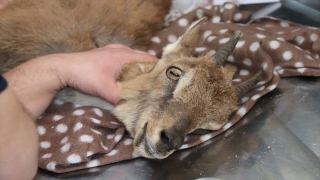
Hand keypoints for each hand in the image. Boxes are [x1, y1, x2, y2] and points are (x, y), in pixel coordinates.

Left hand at [4, 44, 156, 118]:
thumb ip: (121, 99)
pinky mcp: (105, 54)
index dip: (160, 69)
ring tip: (144, 83)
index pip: (150, 59)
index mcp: (125, 55)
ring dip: (139, 68)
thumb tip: (135, 110)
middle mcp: (122, 50)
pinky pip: (124, 59)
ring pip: (133, 58)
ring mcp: (112, 50)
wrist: (63, 68)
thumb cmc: (86, 75)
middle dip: (151, 70)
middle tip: (156, 85)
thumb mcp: (106, 90)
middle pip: (143, 58)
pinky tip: (127, 78)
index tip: (166, 81)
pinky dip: (129, 67)